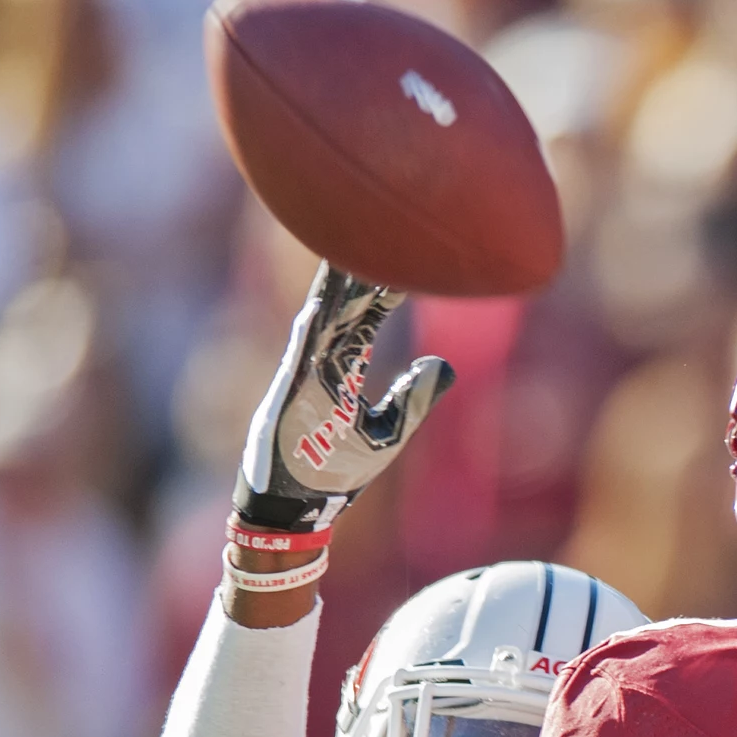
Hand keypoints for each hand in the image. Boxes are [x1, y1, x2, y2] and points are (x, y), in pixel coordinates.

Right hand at [234, 263, 452, 531]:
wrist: (293, 512)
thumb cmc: (331, 475)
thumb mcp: (387, 432)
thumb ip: (413, 397)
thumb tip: (443, 364)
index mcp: (336, 372)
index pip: (361, 319)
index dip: (379, 288)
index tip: (398, 252)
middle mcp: (317, 365)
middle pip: (340, 307)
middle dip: (355, 268)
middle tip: (374, 223)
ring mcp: (302, 376)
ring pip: (323, 318)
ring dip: (339, 283)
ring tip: (354, 242)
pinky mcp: (292, 393)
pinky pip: (307, 349)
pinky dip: (320, 319)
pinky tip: (332, 293)